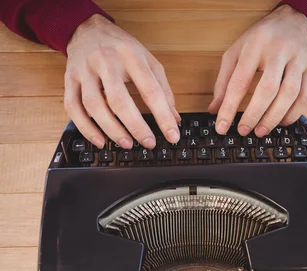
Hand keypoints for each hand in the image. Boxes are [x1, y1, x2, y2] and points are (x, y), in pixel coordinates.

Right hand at [64, 14, 179, 148]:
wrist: (87, 28)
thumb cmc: (121, 49)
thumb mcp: (147, 61)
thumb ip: (162, 90)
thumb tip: (174, 120)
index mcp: (131, 56)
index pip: (150, 89)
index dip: (163, 115)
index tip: (172, 135)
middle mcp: (106, 61)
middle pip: (119, 99)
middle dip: (135, 126)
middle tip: (148, 143)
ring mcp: (85, 71)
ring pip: (93, 105)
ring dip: (111, 129)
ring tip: (127, 144)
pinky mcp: (70, 80)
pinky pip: (73, 107)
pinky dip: (85, 128)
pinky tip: (99, 141)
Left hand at [208, 4, 306, 136]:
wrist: (296, 18)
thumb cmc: (263, 38)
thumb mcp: (237, 51)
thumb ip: (224, 80)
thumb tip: (215, 109)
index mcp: (255, 44)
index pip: (240, 81)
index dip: (229, 107)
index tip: (222, 127)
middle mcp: (279, 49)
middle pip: (267, 89)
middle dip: (254, 115)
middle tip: (244, 131)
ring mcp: (300, 58)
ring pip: (290, 94)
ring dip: (274, 118)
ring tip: (261, 131)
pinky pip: (306, 96)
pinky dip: (293, 114)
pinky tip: (281, 121)